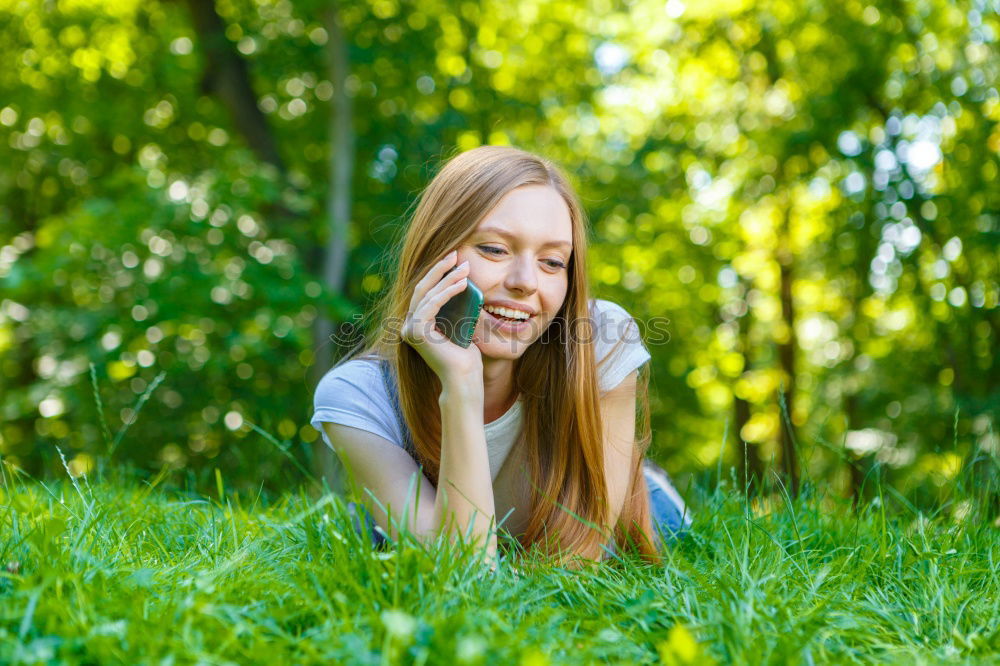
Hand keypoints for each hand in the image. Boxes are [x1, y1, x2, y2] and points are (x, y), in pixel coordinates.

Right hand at [400, 250, 483, 388]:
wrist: (464, 377)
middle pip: (423, 288)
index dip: (438, 273)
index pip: (425, 292)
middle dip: (440, 269)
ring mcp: (410, 329)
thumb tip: (462, 280)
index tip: (455, 260)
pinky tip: (462, 283)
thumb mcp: (460, 323)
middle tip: (456, 254)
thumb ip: (455, 306)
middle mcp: (409, 325)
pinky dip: (447, 291)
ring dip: (447, 278)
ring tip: (465, 267)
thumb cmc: (466, 355)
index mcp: (416, 323)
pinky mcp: (417, 331)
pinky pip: (432, 304)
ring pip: (428, 294)